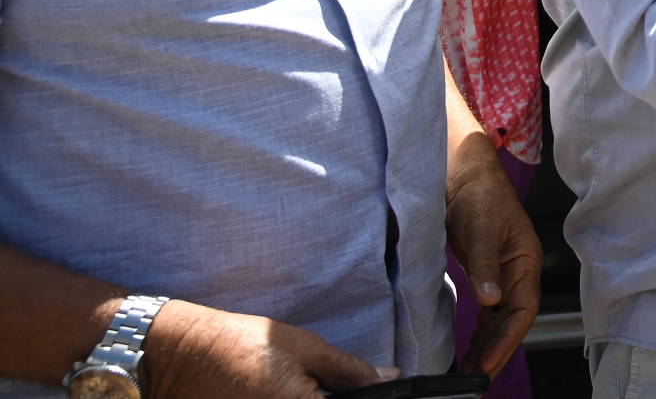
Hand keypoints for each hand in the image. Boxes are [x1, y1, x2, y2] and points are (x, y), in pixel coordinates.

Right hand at [140, 299, 380, 398]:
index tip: (366, 390)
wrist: (181, 355)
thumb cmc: (243, 344)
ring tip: (292, 383)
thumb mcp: (306, 349)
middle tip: (321, 383)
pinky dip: (290, 398)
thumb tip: (391, 379)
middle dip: (329, 396)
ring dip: (307, 397)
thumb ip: (351, 370)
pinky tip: (275, 389)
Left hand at [444, 146, 540, 376]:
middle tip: (475, 381)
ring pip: (500, 321)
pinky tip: (468, 350)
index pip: (523, 310)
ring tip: (469, 374)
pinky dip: (479, 334)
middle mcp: (518, 274)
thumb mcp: (482, 229)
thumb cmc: (479, 195)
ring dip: (487, 347)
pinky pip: (487, 314)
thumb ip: (485, 265)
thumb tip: (491, 300)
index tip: (486, 364)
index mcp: (526, 261)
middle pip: (512, 322)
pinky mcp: (485, 277)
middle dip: (497, 352)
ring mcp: (502, 277)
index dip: (507, 340)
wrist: (464, 176)